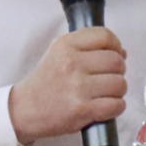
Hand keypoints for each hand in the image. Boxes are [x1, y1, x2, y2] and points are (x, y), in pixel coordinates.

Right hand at [8, 27, 126, 144]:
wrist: (25, 109)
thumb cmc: (45, 83)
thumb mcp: (57, 52)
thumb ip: (85, 46)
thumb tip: (121, 52)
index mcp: (65, 45)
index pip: (104, 36)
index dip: (116, 46)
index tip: (115, 54)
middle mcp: (71, 63)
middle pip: (117, 61)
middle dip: (117, 71)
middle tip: (106, 78)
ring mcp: (77, 87)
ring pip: (120, 84)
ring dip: (117, 92)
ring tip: (102, 94)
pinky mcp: (82, 109)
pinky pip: (117, 105)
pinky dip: (115, 107)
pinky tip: (102, 107)